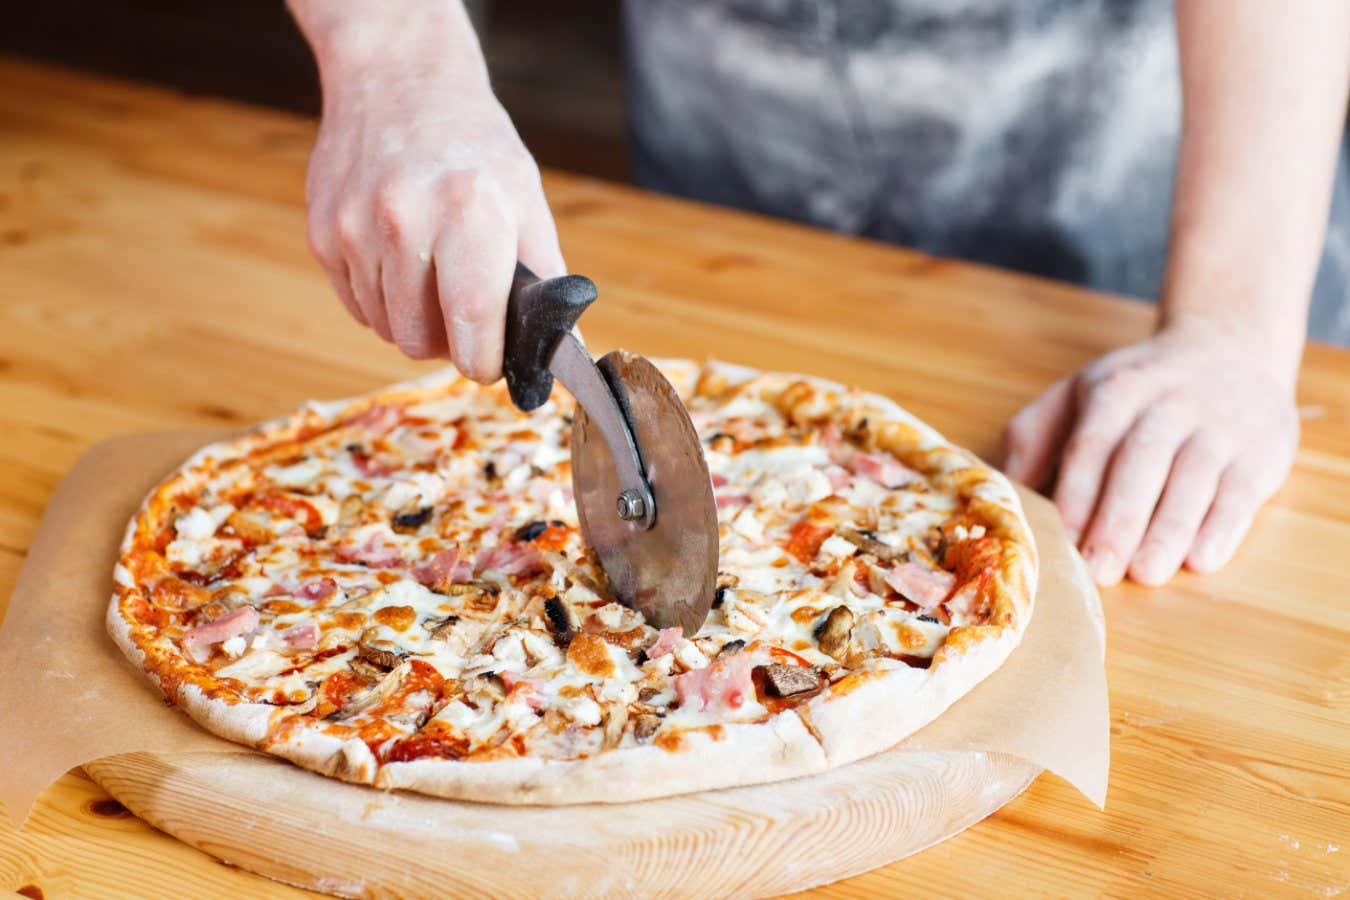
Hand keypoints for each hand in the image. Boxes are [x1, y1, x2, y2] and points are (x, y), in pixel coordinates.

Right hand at [303, 53, 563, 380]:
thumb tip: (562, 351)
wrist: (398, 79)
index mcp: (469, 211)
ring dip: (414, 320)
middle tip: (464, 318)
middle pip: (418, 340)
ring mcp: (354, 228)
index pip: (470, 320)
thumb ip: (544, 278)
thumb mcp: (525, 198)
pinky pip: (357, 306)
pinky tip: (400, 259)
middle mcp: (404, 220)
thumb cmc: (473, 146)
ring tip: (433, 274)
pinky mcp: (323, 234)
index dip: (482, 359)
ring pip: (386, 328)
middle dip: (447, 343)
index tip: (491, 362)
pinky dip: (383, 300)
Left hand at [1002, 319, 1298, 585]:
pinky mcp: (1261, 452)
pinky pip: (1240, 493)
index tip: (1060, 539)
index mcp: (1116, 390)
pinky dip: (1221, 528)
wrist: (1229, 347)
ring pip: (1193, 479)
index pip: (1092, 445)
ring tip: (1146, 574)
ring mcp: (1220, 426)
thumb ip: (1034, 434)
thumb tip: (1007, 485)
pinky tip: (1200, 560)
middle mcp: (1169, 404)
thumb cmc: (1137, 389)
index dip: (1076, 493)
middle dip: (1118, 519)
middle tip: (1099, 571)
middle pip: (1141, 463)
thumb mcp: (1076, 393)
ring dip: (1169, 530)